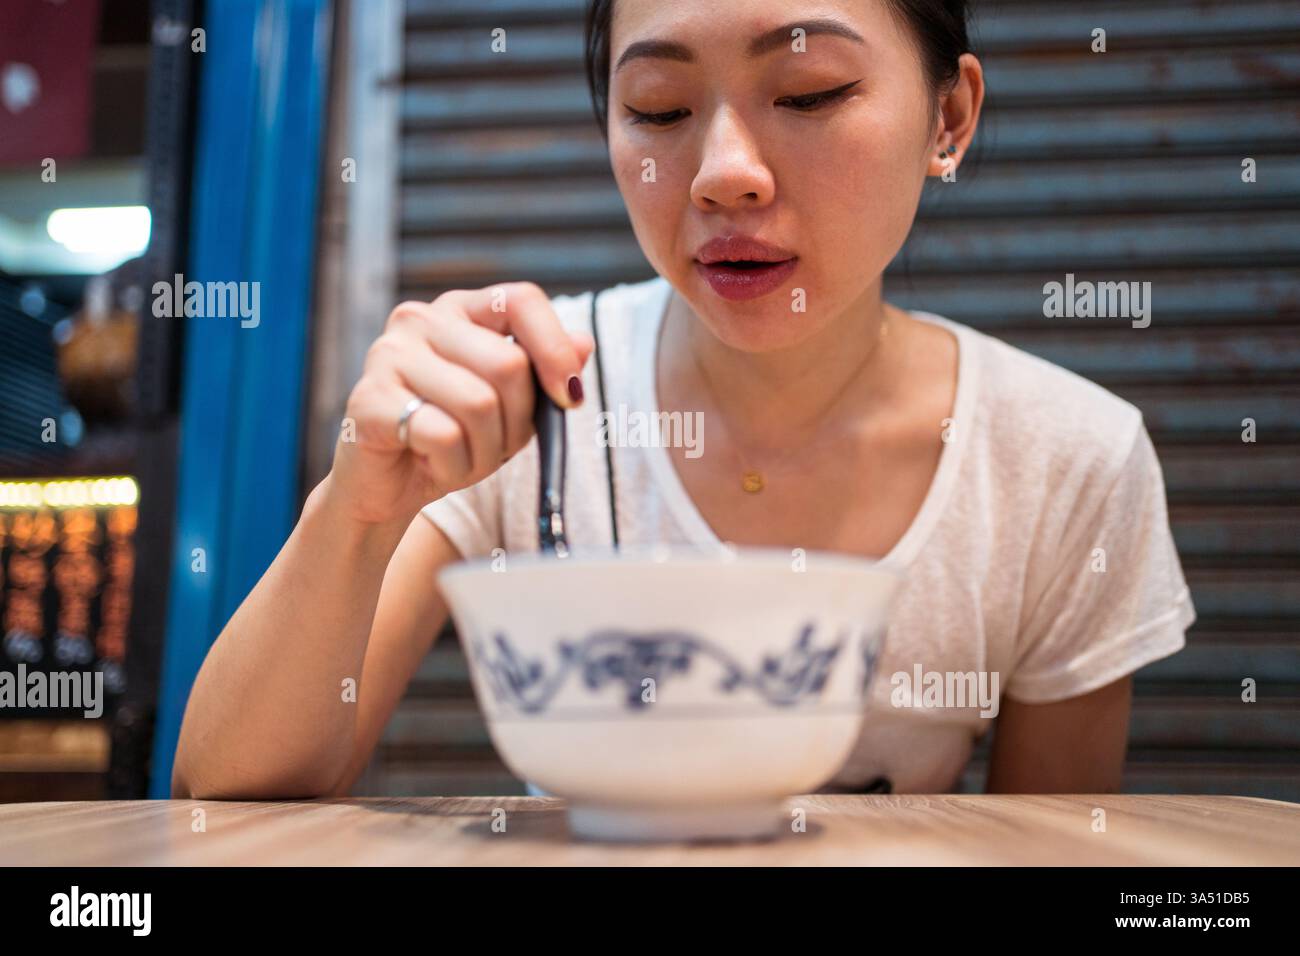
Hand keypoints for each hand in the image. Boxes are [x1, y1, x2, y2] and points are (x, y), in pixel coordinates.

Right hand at [325, 282, 593, 527]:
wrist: (387, 487)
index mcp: (460, 310)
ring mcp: (388, 355)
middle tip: (498, 446)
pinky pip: (444, 436)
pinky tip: (434, 467)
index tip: (569, 398)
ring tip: (465, 459)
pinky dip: (454, 468)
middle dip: (518, 422)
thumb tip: (585, 344)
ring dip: (487, 452)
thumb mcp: (512, 408)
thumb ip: (544, 373)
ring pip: (478, 404)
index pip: (521, 300)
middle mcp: (420, 319)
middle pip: (508, 364)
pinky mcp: (368, 400)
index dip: (555, 350)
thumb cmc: (454, 438)